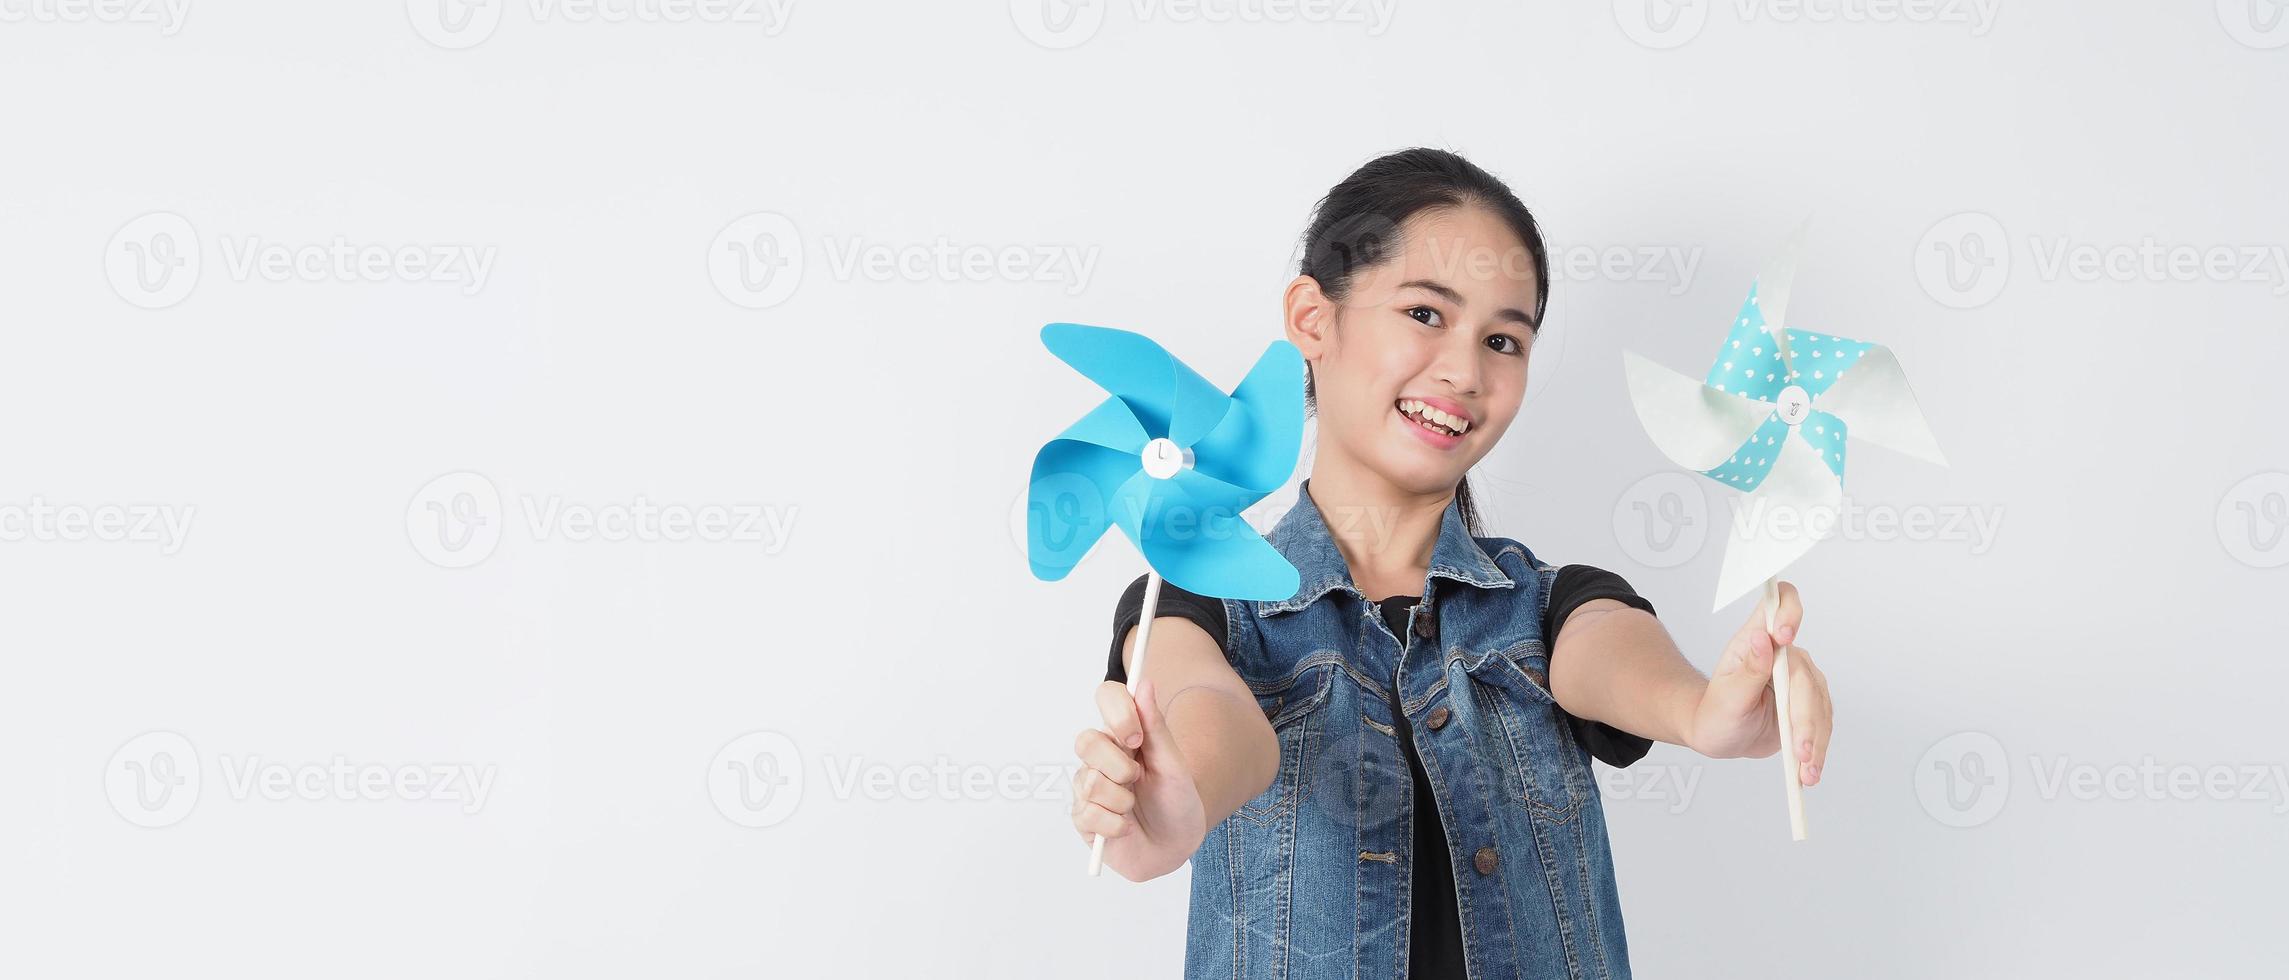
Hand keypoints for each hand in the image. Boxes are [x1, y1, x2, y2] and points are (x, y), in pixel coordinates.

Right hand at [1069, 678, 1207, 880]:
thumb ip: (1156, 727)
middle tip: (1137, 779)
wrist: (1175, 847)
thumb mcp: (1174, 765)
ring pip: (1091, 782)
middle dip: (1119, 766)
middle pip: (1086, 741)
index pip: (1106, 697)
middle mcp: (1100, 756)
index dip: (1117, 712)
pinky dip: (1116, 825)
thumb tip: (1144, 683)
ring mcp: (1087, 787)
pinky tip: (1125, 828)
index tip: (1136, 736)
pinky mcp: (1082, 818)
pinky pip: (1089, 814)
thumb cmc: (1176, 802)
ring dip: (1123, 800)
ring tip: (1134, 808)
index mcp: (1123, 734)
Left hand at [1684, 581, 1833, 785]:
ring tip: (1806, 768)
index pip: (1779, 604)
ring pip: (1819, 702)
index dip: (1788, 612)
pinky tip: (1811, 768)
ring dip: (1815, 738)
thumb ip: (1749, 670)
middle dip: (1803, 715)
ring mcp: (1800, 677)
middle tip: (1799, 749)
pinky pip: (1823, 721)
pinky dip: (1819, 746)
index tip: (1783, 636)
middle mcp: (1782, 653)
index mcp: (1755, 639)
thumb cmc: (1716, 712)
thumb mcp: (1726, 697)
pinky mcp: (1811, 701)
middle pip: (1805, 674)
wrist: (1722, 735)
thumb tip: (1763, 638)